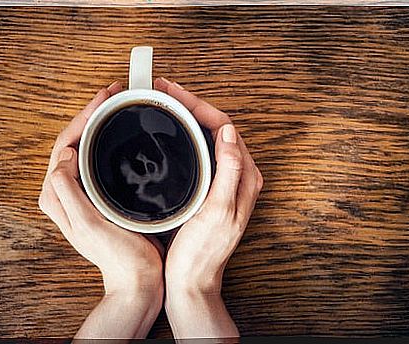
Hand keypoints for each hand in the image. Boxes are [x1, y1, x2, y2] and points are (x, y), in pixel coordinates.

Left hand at [39, 81, 163, 338]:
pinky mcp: (99, 195)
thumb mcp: (89, 225)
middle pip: (73, 142)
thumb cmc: (119, 256)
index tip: (103, 100)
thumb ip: (68, 191)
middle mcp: (66, 192)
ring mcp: (83, 193)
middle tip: (112, 95)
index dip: (82, 118)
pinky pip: (98, 159)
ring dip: (99, 125)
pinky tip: (122, 133)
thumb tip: (65, 156)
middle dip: (91, 115)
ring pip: (85, 148)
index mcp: (58, 196)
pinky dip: (107, 141)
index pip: (64, 145)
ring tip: (117, 106)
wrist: (138, 278)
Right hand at [155, 78, 262, 338]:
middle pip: (216, 128)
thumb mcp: (218, 211)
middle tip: (164, 92)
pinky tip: (171, 135)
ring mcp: (223, 182)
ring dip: (189, 118)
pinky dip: (187, 137)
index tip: (172, 91)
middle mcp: (238, 176)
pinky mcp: (210, 189)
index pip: (224, 127)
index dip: (198, 104)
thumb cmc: (202, 252)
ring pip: (208, 138)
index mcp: (244, 177)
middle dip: (191, 105)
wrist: (192, 281)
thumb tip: (229, 132)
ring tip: (165, 104)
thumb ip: (229, 171)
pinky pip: (202, 153)